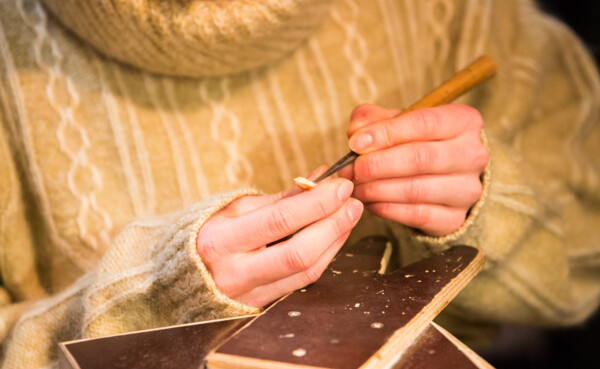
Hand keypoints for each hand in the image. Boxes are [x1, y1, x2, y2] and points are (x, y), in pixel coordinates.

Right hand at [196, 175, 362, 306]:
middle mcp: (234, 272)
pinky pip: (303, 282)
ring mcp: (250, 294)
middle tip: (353, 203)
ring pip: (306, 272)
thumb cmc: (212, 232)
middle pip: (299, 253)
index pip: (279, 220)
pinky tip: (334, 237)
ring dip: (335, 241)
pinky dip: (324, 257)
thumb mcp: (237, 208)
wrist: (186, 274)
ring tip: (349, 216)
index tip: (341, 186)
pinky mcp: (263, 305)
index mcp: (221, 240)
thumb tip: (321, 178)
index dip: (317, 203)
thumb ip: (281, 197)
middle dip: (333, 225)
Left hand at [338, 104, 487, 235]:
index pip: (424, 123)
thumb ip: (374, 119)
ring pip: (416, 189)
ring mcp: (467, 190)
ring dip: (377, 189)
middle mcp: (473, 155)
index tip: (356, 143)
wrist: (442, 179)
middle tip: (350, 170)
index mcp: (463, 121)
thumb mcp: (397, 122)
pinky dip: (387, 209)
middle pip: (420, 158)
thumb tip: (356, 132)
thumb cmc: (416, 143)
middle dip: (377, 165)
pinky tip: (370, 203)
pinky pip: (417, 215)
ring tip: (355, 187)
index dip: (386, 133)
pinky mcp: (456, 218)